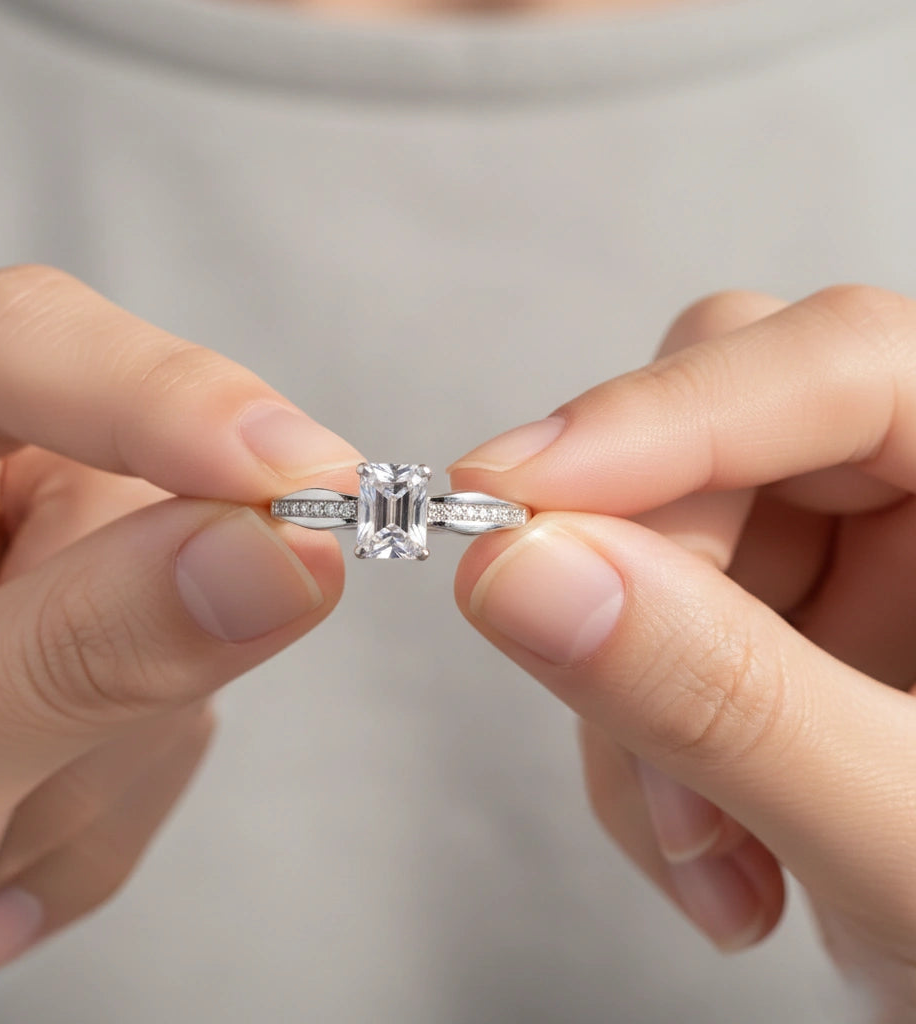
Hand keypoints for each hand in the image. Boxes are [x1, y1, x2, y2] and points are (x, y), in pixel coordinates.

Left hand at [0, 266, 359, 1022]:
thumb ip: (83, 649)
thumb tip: (278, 554)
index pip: (11, 347)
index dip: (166, 397)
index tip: (300, 477)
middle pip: (129, 493)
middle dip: (122, 661)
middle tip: (26, 785)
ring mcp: (8, 572)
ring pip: (182, 606)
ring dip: (114, 757)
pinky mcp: (74, 648)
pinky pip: (184, 687)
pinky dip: (118, 794)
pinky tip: (7, 854)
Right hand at [449, 284, 915, 1017]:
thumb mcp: (905, 836)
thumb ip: (729, 698)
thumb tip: (529, 573)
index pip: (836, 365)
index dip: (657, 419)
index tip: (506, 496)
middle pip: (718, 446)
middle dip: (636, 594)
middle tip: (609, 704)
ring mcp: (857, 568)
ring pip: (653, 552)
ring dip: (630, 707)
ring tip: (701, 849)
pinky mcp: (785, 633)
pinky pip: (644, 633)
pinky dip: (637, 746)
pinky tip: (709, 850)